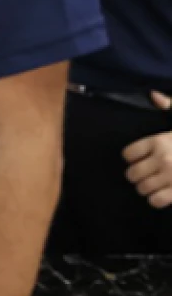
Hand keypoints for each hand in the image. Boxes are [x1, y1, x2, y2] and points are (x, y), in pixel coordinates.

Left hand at [124, 92, 171, 208]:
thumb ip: (169, 106)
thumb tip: (153, 95)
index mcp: (159, 140)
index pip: (128, 154)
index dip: (132, 157)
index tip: (139, 158)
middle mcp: (162, 159)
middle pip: (132, 174)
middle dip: (137, 175)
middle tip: (145, 173)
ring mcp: (171, 176)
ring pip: (142, 188)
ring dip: (146, 187)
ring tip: (154, 183)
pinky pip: (155, 201)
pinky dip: (156, 199)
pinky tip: (162, 193)